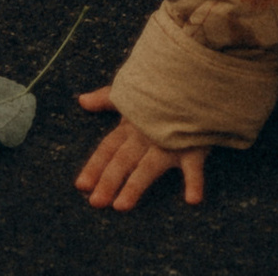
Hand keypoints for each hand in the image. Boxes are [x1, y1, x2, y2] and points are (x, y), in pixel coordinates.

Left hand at [73, 92, 208, 209]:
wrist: (196, 72)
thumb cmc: (163, 86)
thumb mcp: (134, 90)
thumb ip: (108, 98)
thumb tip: (82, 100)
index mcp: (132, 124)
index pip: (109, 147)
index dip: (94, 165)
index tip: (80, 186)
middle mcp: (147, 133)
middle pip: (124, 159)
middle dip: (109, 180)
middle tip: (96, 202)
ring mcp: (170, 140)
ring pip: (149, 165)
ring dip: (135, 184)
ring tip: (121, 206)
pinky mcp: (194, 143)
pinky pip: (195, 165)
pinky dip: (195, 181)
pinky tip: (192, 199)